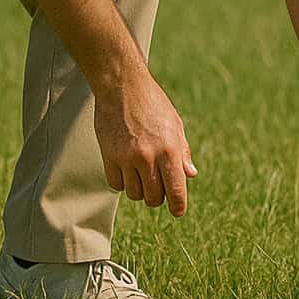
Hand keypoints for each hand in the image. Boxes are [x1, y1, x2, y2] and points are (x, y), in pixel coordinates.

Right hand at [94, 80, 197, 216]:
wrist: (122, 87)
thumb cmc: (153, 103)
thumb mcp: (175, 124)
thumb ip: (182, 152)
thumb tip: (190, 175)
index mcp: (170, 150)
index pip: (176, 190)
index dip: (178, 206)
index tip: (178, 211)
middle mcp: (149, 157)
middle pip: (154, 198)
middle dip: (158, 197)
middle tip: (158, 187)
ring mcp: (127, 158)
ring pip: (134, 194)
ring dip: (139, 190)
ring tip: (141, 175)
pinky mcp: (109, 157)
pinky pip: (116, 185)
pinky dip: (122, 183)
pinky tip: (126, 170)